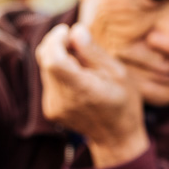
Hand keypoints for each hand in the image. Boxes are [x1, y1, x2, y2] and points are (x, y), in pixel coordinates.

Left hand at [35, 23, 148, 167]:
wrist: (116, 138)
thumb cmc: (124, 102)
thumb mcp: (119, 73)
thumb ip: (93, 52)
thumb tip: (75, 30)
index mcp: (83, 90)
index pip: (53, 60)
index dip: (56, 39)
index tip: (67, 30)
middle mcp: (63, 100)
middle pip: (45, 59)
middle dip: (56, 43)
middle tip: (76, 42)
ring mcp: (53, 107)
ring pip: (44, 67)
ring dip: (58, 57)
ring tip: (82, 63)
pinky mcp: (50, 110)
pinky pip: (48, 80)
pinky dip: (58, 71)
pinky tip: (77, 77)